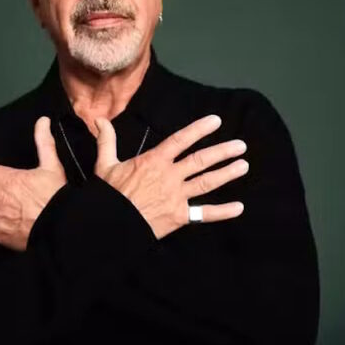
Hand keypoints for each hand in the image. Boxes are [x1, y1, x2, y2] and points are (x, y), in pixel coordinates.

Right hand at [94, 114, 247, 238]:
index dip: (199, 129)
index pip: (180, 140)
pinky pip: (204, 214)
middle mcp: (170, 176)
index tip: (216, 121)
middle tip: (240, 146)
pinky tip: (239, 208)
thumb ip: (107, 140)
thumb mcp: (105, 164)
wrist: (109, 224)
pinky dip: (222, 212)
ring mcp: (176, 196)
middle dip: (222, 151)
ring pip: (207, 182)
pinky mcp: (179, 216)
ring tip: (244, 166)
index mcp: (154, 161)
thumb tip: (100, 120)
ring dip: (227, 173)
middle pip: (201, 160)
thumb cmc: (108, 195)